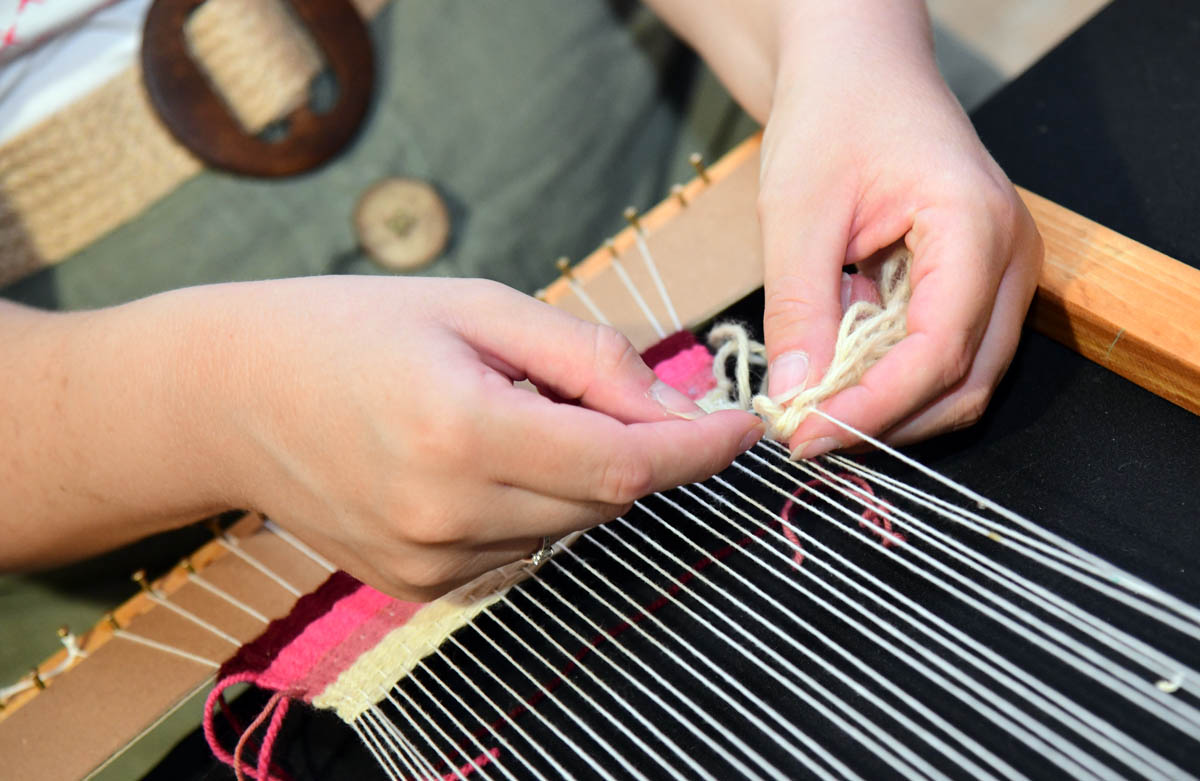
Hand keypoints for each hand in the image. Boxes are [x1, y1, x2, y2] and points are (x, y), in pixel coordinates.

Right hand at [198, 277, 760, 600]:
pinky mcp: (418, 586)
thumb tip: (675, 403)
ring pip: (567, 528)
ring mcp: (429, 562)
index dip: (696, 450)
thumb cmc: (349, 328)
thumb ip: (585, 356)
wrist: (229, 397)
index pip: (623, 465)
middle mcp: (447, 514)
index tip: (744, 429)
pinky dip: (534, 504)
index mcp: (462, 431)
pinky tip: (480, 456)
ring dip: (578, 474)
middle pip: (604, 499)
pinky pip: (521, 550)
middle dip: (634, 446)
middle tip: (597, 387)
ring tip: (509, 411)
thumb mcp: (474, 306)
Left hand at [757, 3, 1042, 456]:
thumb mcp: (797, 212)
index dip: (872, 408)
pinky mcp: (975, 284)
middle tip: (805, 437)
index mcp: (975, 226)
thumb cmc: (832, 117)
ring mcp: (1000, 273)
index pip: (939, 351)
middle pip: (964, 380)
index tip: (806, 436)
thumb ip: (800, 309)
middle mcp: (1009, 257)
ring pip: (960, 378)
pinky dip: (891, 378)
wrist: (857, 72)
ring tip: (814, 409)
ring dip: (889, 407)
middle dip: (884, 421)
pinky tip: (837, 373)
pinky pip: (944, 353)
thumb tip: (796, 397)